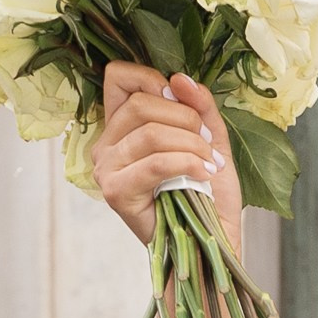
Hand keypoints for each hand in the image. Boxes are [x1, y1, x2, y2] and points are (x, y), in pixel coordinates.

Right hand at [94, 65, 243, 260]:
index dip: (151, 78)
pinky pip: (155, 162)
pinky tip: (204, 174)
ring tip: (209, 164)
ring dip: (192, 145)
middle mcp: (106, 145)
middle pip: (140, 103)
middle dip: (185, 118)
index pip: (119, 78)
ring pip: (150, 132)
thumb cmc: (207, 191)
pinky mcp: (116, 192)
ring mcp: (107, 169)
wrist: (211, 240)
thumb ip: (198, 105)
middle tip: (206, 144)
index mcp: (122, 126)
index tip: (181, 98)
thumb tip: (179, 79)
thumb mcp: (209, 138)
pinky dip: (188, 163)